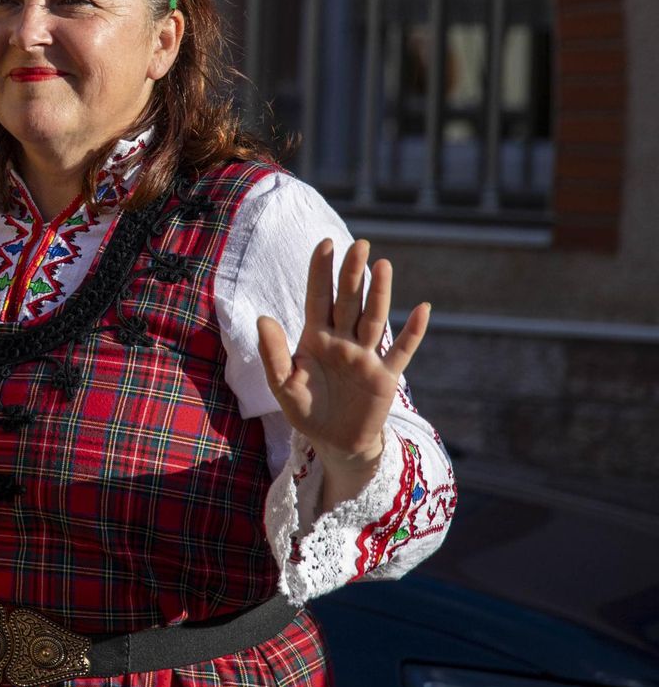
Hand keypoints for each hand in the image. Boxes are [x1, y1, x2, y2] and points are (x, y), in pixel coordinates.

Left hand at [257, 239, 428, 487]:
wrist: (333, 443)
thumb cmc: (306, 409)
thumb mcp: (282, 385)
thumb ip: (273, 353)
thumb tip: (263, 318)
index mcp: (315, 338)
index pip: (318, 298)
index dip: (321, 272)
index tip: (325, 243)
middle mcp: (342, 340)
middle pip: (348, 301)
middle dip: (352, 274)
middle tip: (359, 244)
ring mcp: (365, 356)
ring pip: (373, 319)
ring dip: (379, 294)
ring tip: (384, 265)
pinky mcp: (384, 377)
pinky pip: (401, 351)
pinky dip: (413, 332)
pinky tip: (422, 309)